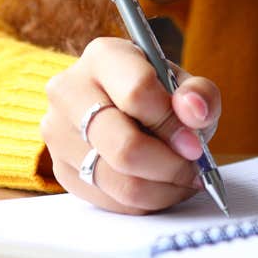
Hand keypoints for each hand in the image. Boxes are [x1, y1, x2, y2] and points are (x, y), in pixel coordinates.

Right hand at [40, 37, 221, 213]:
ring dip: (163, 189)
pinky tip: (161, 187)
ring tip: (183, 180)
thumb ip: (198, 93)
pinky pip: (111, 200)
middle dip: (170, 165)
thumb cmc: (156, 93)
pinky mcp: (62, 170)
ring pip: (118, 181)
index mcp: (103, 56)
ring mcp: (59, 133)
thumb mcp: (184, 84)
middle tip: (194, 169)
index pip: (137, 93)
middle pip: (124, 146)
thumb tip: (194, 111)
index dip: (172, 125)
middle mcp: (69, 91)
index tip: (195, 143)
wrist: (120, 107)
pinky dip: (145, 202)